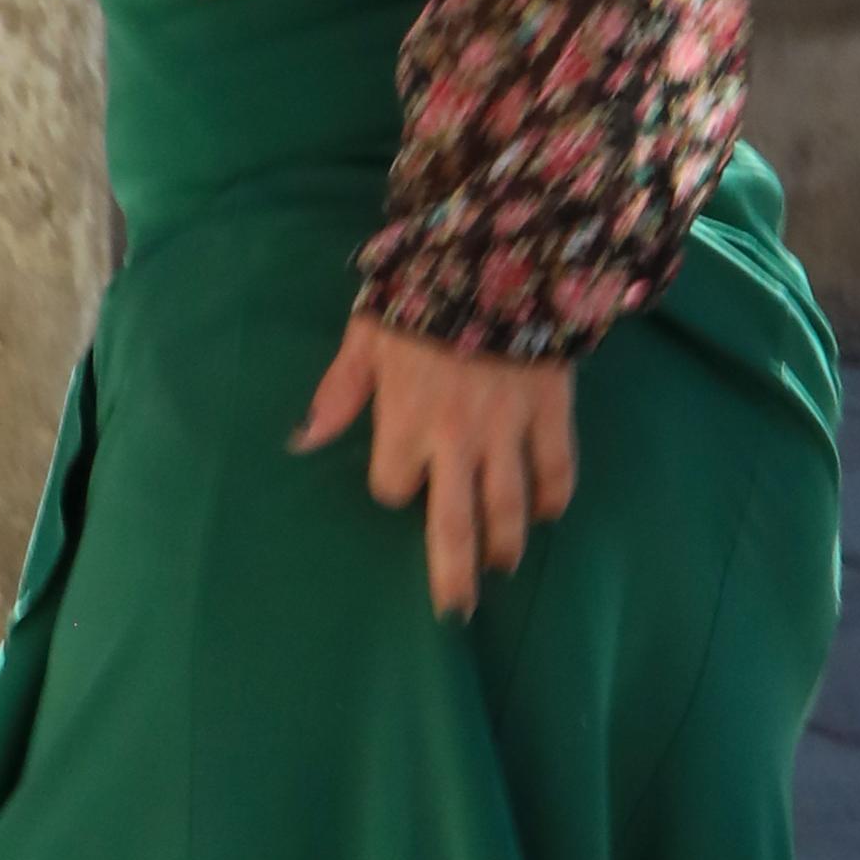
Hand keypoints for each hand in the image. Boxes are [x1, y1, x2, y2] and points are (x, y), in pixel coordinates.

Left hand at [297, 314, 576, 625]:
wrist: (501, 248)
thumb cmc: (423, 289)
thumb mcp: (367, 333)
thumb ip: (339, 392)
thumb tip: (302, 440)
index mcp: (405, 420)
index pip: (392, 487)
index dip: (394, 487)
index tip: (400, 479)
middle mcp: (456, 437)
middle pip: (453, 525)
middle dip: (453, 575)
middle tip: (456, 611)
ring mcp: (508, 428)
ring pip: (508, 507)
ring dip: (505, 543)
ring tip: (502, 565)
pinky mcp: (551, 409)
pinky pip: (556, 467)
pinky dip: (554, 494)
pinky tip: (547, 510)